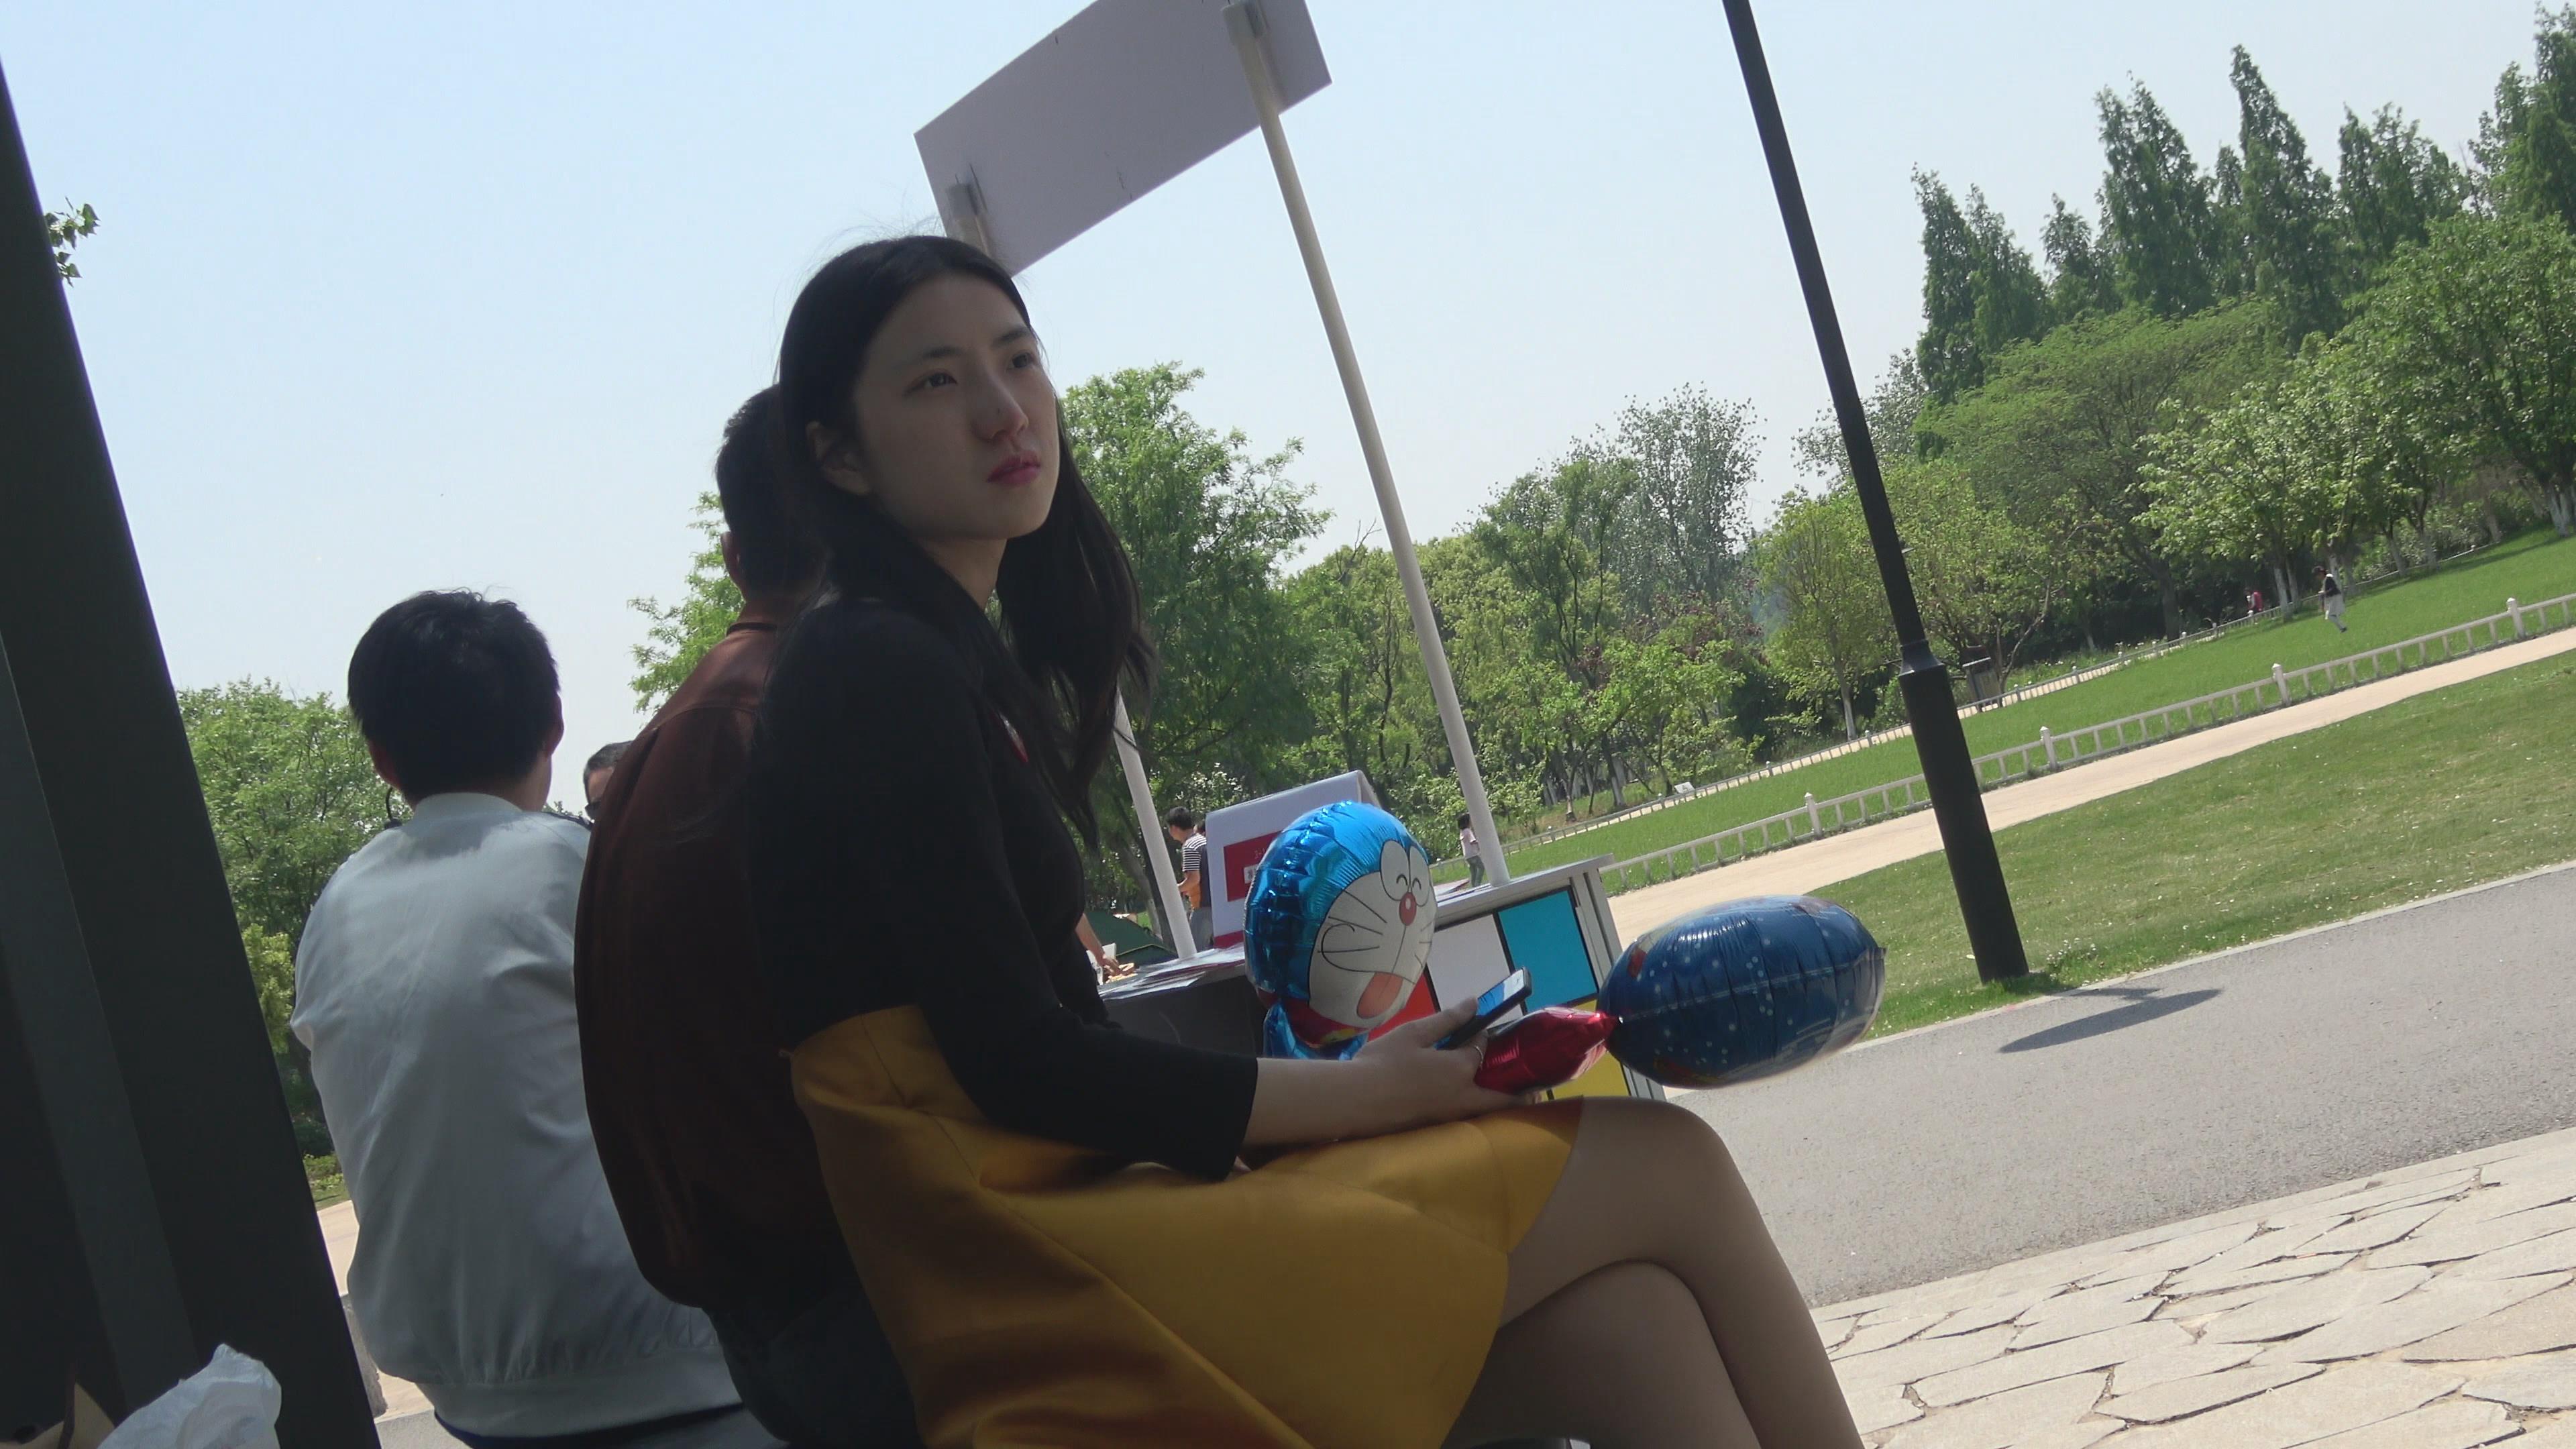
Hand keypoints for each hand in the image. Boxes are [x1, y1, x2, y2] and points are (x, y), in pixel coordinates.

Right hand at [1356, 997, 1520, 1130]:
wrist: (1356, 1100)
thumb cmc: (1383, 1061)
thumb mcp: (1414, 1032)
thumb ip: (1447, 1019)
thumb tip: (1474, 1003)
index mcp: (1460, 1068)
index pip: (1482, 1049)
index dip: (1482, 1035)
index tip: (1479, 1028)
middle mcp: (1463, 1095)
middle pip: (1501, 1097)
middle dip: (1518, 1092)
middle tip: (1530, 1088)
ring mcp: (1450, 1115)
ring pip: (1485, 1109)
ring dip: (1496, 1100)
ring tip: (1498, 1089)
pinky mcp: (1436, 1126)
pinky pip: (1466, 1116)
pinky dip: (1474, 1107)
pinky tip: (1461, 1098)